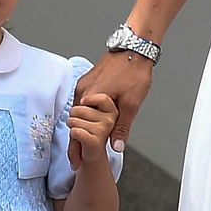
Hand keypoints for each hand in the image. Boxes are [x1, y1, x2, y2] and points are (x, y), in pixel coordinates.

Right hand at [69, 51, 152, 166]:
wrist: (134, 47)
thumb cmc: (133, 72)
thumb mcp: (131, 103)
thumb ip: (121, 127)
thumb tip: (116, 148)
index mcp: (89, 99)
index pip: (77, 131)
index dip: (76, 149)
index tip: (77, 163)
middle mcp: (81, 92)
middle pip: (76, 122)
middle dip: (79, 139)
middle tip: (83, 157)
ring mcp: (83, 85)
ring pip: (80, 112)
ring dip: (85, 125)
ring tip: (89, 142)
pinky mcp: (88, 80)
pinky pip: (84, 102)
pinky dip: (88, 114)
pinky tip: (95, 120)